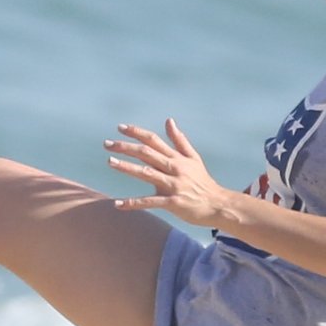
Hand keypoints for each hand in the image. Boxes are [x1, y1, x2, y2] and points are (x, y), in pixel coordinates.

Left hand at [105, 119, 231, 228]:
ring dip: (127, 167)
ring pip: (146, 173)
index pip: (154, 140)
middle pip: (146, 153)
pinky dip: (133, 203)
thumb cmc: (203, 182)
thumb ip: (179, 140)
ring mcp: (173, 185)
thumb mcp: (193, 158)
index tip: (120, 127)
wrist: (219, 205)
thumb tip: (168, 120)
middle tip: (106, 144)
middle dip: (125, 147)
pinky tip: (117, 204)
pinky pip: (149, 202)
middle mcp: (174, 168)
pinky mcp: (173, 203)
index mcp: (177, 157)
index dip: (137, 132)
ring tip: (110, 161)